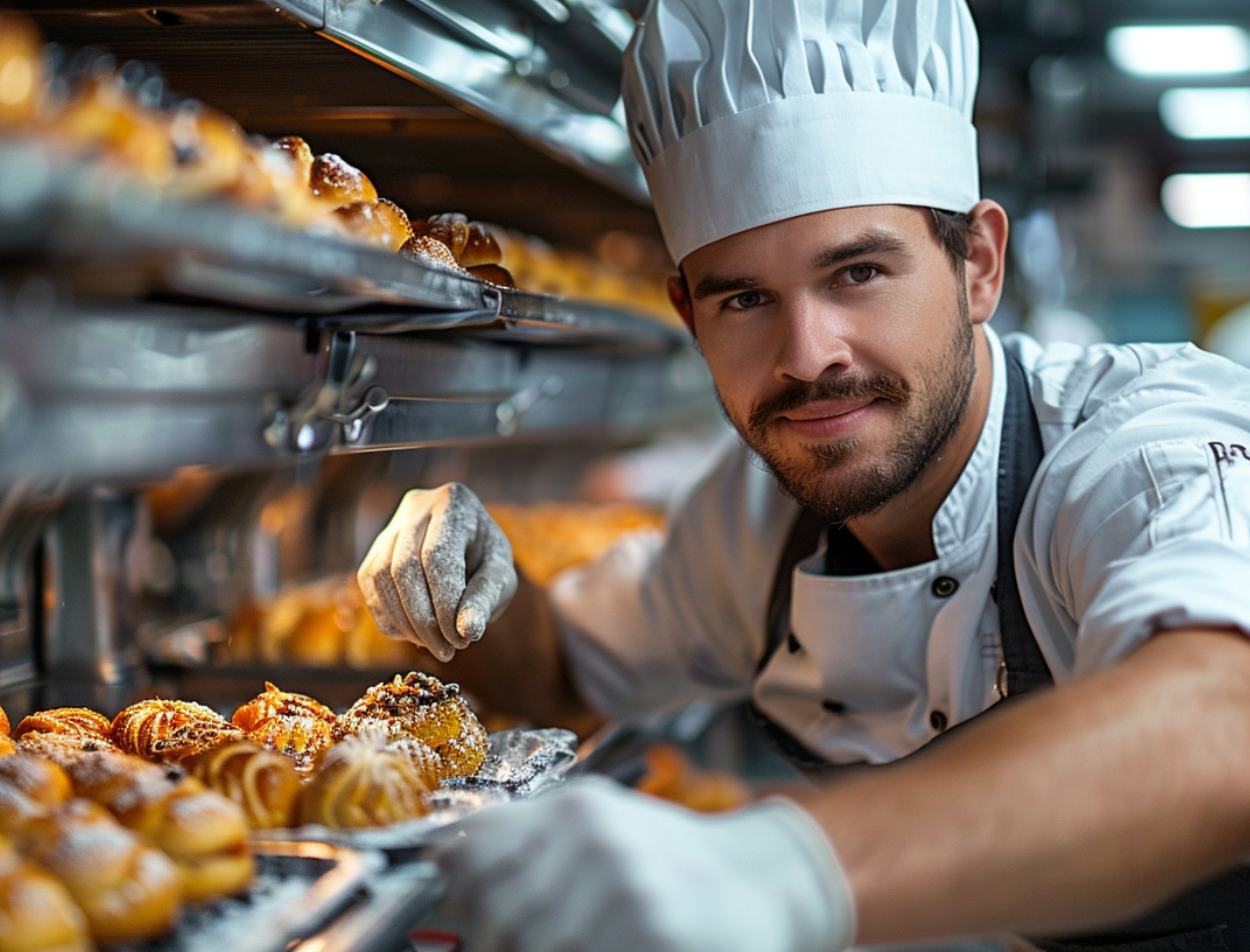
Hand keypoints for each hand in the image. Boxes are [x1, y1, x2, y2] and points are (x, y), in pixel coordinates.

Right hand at [357, 484, 516, 661]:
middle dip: (423, 619)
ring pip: (381, 577)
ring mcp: (391, 527)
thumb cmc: (488, 562)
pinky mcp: (375, 551)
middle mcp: (416, 507)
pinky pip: (370, 587)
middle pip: (403, 567)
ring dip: (405, 623)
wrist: (469, 548)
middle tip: (447, 651)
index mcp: (453, 503)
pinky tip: (415, 635)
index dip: (445, 604)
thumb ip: (485, 599)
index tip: (462, 640)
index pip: (438, 557)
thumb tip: (467, 631)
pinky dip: (390, 618)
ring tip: (434, 646)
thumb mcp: (500, 576)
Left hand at [432, 778, 855, 951]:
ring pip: (527, 948)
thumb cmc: (669, 864)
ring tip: (572, 945)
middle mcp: (592, 840)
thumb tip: (444, 865)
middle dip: (494, 943)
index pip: (466, 855)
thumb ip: (523, 841)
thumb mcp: (597, 829)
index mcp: (572, 809)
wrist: (762, 885)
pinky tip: (602, 948)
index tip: (471, 915)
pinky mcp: (650, 935)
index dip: (459, 896)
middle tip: (523, 943)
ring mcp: (622, 891)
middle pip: (492, 917)